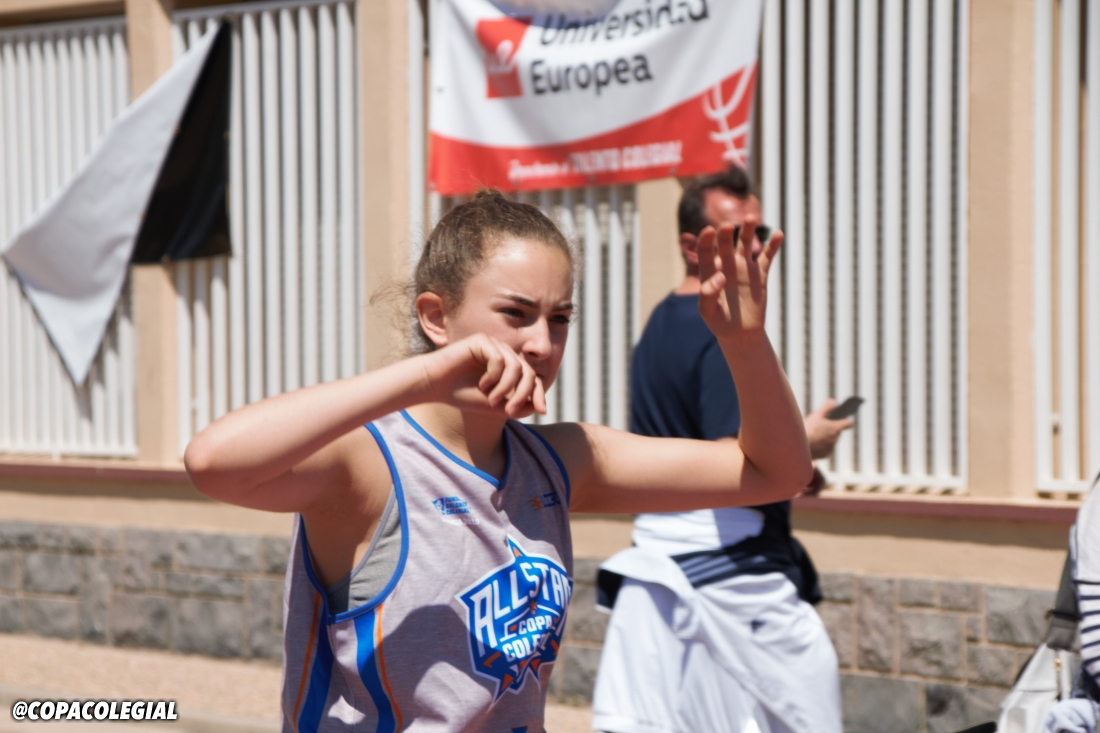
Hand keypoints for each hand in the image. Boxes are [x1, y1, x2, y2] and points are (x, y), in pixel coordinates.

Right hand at [420, 334, 545, 418]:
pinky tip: (482, 385)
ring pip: (516, 366)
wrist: (434, 385)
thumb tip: (538, 406)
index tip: (542, 412)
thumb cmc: (461, 394)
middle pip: (528, 372)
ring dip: (506, 388)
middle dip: (523, 394)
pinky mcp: (482, 340)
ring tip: (492, 400)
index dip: (539, 394)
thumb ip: (515, 406)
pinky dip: (494, 376)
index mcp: (507, 366)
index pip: (531, 378)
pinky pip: (499, 359)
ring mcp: (493, 345)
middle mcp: (503, 353)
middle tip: (509, 411)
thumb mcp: (493, 405)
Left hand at [697, 219, 782, 341]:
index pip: (705, 251)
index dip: (706, 240)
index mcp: (710, 271)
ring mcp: (744, 268)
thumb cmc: (718, 322)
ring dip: (748, 230)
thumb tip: (719, 276)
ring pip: (746, 244)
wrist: (740, 333)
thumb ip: (708, 293)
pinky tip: (778, 234)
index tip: (708, 231)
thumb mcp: (708, 311)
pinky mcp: (760, 275)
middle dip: (726, 233)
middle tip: (728, 225)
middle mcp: (726, 265)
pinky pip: (767, 258)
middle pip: (725, 243)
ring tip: (750, 218)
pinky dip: (773, 246)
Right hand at [804, 399, 854, 459]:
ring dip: (826, 437)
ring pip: (832, 440)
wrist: (797, 446)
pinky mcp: (826, 454)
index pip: (848, 423)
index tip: (841, 419)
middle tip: (820, 426)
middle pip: (838, 431)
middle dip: (831, 428)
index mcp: (836, 428)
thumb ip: (827, 407)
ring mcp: (831, 448)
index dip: (845, 420)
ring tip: (815, 434)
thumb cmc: (807, 429)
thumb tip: (834, 402)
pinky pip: (826, 448)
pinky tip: (813, 442)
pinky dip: (822, 445)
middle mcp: (836, 439)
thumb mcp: (816, 415)